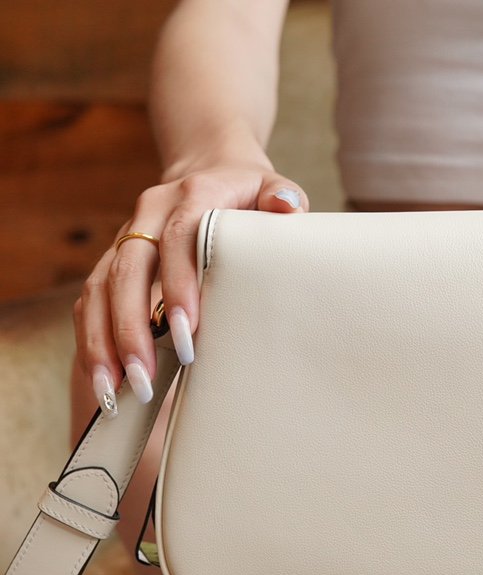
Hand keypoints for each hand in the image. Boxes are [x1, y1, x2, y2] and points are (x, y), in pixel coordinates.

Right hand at [74, 163, 307, 415]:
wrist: (213, 172)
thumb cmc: (252, 196)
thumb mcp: (273, 190)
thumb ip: (282, 199)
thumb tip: (286, 208)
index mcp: (192, 195)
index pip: (179, 238)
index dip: (179, 283)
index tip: (188, 332)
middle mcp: (150, 214)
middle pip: (129, 269)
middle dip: (133, 327)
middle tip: (146, 377)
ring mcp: (127, 237)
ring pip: (101, 288)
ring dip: (104, 341)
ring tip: (114, 389)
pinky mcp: (114, 260)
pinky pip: (92, 300)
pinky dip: (94, 339)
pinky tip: (104, 379)